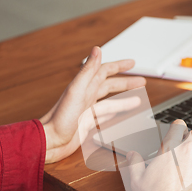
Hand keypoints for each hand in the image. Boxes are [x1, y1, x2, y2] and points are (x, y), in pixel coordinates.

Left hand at [40, 46, 145, 163]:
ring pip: (110, 102)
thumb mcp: (76, 90)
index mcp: (84, 86)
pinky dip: (113, 114)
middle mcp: (86, 97)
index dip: (119, 66)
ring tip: (138, 99)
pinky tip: (118, 115)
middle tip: (141, 81)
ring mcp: (87, 111)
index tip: (132, 63)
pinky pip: (104, 116)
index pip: (105, 71)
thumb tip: (97, 49)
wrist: (50, 141)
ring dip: (124, 99)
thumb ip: (88, 70)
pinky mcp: (87, 124)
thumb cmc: (60, 118)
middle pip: (110, 86)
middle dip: (126, 82)